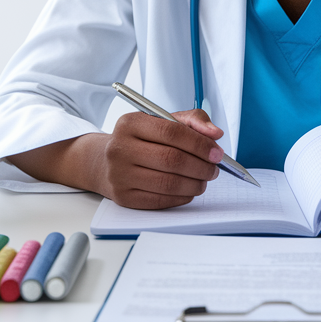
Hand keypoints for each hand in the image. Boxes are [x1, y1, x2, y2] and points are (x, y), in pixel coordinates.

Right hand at [8, 109, 223, 209]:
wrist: (103, 162)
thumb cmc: (140, 139)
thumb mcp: (161, 121)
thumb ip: (192, 121)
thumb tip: (215, 134)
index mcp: (129, 123)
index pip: (172, 133)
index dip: (200, 144)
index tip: (217, 152)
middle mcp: (119, 148)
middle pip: (172, 160)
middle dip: (201, 166)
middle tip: (214, 169)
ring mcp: (119, 175)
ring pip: (168, 183)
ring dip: (195, 184)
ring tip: (204, 180)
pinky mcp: (123, 197)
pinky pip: (161, 200)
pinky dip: (182, 197)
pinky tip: (189, 190)